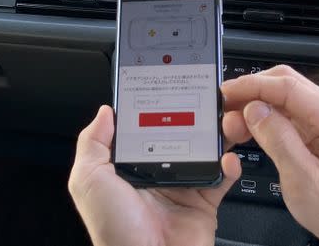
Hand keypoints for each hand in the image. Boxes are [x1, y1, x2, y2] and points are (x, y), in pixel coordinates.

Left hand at [68, 105, 241, 245]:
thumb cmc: (114, 231)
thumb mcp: (88, 181)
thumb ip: (92, 143)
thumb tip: (105, 112)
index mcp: (126, 167)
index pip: (143, 128)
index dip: (154, 108)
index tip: (168, 87)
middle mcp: (155, 174)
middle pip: (178, 135)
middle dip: (192, 117)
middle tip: (204, 100)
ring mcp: (181, 186)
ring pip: (204, 150)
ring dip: (216, 134)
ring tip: (222, 121)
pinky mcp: (204, 201)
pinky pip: (222, 176)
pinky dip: (230, 164)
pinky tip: (228, 156)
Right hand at [222, 66, 318, 245]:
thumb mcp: (302, 179)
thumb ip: (278, 141)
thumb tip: (253, 110)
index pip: (287, 87)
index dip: (252, 86)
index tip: (227, 93)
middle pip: (285, 82)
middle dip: (251, 90)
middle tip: (225, 106)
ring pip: (283, 92)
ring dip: (255, 101)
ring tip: (234, 120)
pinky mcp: (317, 124)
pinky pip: (286, 108)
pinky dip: (264, 112)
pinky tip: (249, 125)